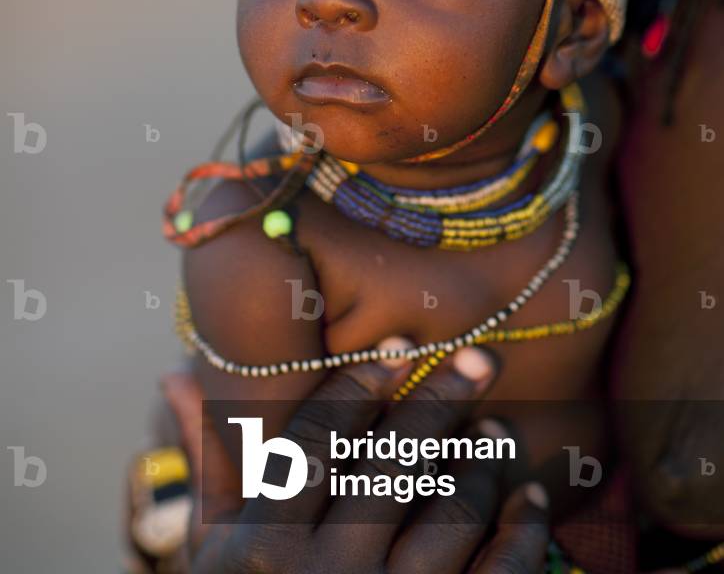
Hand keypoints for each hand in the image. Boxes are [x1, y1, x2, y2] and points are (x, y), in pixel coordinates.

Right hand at [161, 345, 550, 573]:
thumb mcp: (211, 555)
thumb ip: (212, 466)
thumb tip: (176, 374)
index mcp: (259, 548)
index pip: (319, 441)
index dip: (361, 385)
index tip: (401, 344)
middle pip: (392, 466)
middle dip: (440, 403)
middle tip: (479, 357)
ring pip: (449, 515)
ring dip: (481, 464)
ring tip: (496, 428)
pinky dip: (521, 534)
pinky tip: (529, 497)